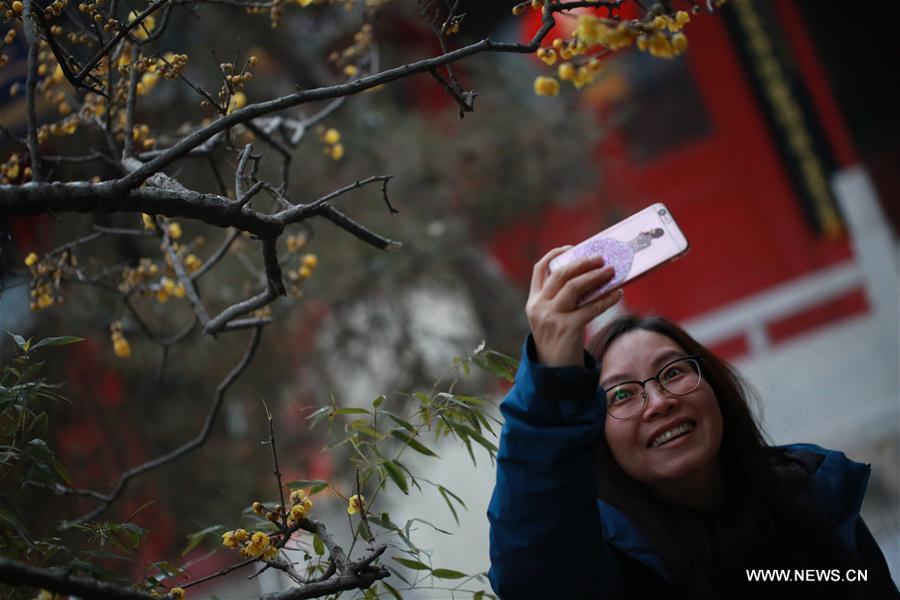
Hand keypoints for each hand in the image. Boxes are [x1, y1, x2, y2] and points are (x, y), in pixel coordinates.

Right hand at [526, 246, 622, 367]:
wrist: (553, 373)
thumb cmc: (557, 342)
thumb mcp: (549, 319)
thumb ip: (560, 300)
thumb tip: (590, 278)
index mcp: (533, 302)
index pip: (539, 270)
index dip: (555, 255)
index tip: (572, 248)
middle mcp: (539, 307)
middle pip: (560, 274)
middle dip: (582, 263)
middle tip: (601, 258)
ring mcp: (552, 317)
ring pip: (574, 287)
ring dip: (595, 276)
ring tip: (612, 271)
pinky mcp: (568, 328)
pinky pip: (590, 308)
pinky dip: (606, 299)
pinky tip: (617, 294)